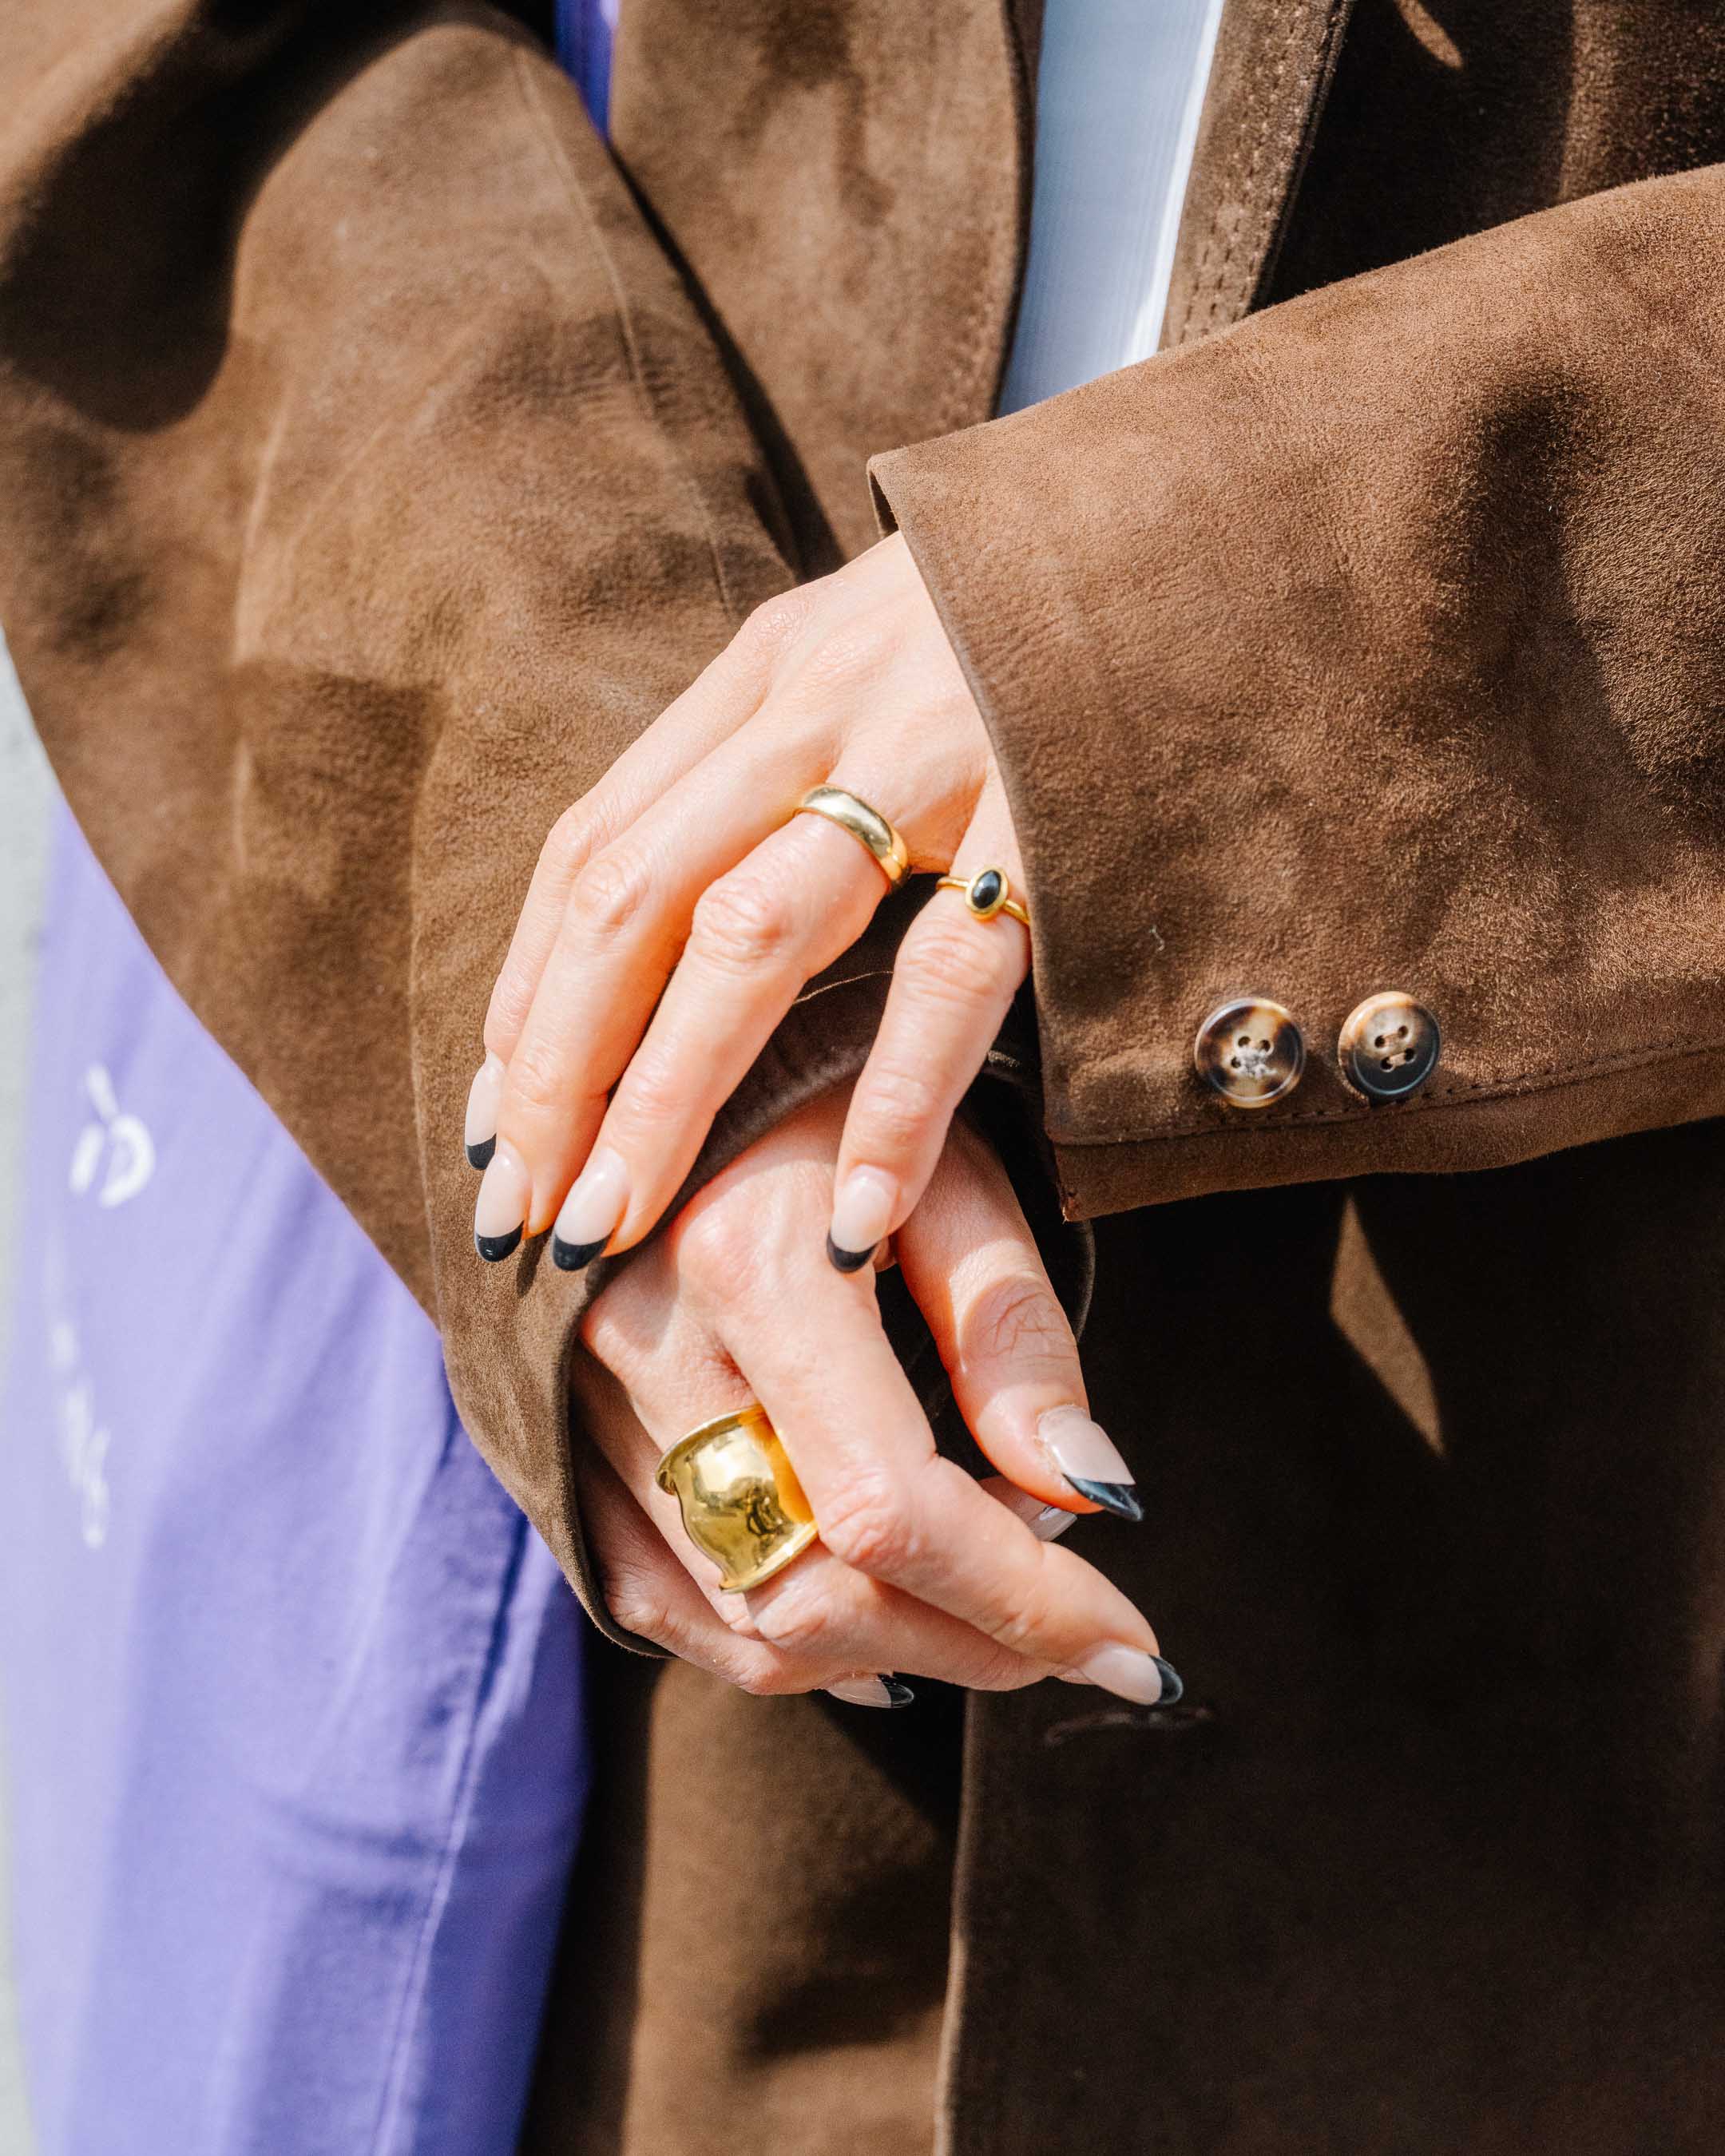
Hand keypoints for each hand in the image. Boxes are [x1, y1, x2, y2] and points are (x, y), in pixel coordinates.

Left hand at [466, 532, 1027, 1276]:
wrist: (1218, 516)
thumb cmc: (1036, 625)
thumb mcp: (873, 661)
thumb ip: (783, 766)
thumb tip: (683, 927)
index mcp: (765, 674)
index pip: (592, 845)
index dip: (525, 996)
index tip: (493, 1127)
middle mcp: (819, 700)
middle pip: (631, 901)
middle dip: (556, 1073)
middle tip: (516, 1213)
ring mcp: (934, 753)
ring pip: (745, 939)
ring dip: (662, 1099)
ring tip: (612, 1228)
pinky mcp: (1051, 815)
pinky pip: (946, 978)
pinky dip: (889, 1104)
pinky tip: (846, 1214)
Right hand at [567, 1088, 1176, 1707]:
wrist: (654, 1034)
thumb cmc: (830, 1082)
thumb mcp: (947, 1164)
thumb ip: (1009, 1329)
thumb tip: (1092, 1493)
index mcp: (747, 1264)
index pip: (893, 1510)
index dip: (1029, 1604)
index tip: (1134, 1647)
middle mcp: (645, 1347)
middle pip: (816, 1592)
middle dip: (974, 1643)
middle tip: (1078, 1632)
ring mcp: (584, 1403)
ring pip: (743, 1619)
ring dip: (893, 1651)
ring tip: (991, 1610)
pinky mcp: (561, 1438)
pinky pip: (662, 1605)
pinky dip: (777, 1645)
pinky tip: (876, 1640)